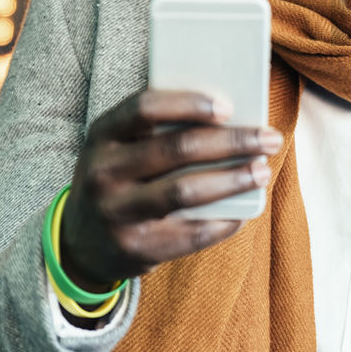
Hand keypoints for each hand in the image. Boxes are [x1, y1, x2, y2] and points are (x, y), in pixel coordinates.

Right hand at [58, 89, 280, 293]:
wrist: (80, 244)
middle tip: (269, 138)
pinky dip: (223, 222)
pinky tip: (244, 212)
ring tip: (262, 171)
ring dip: (233, 179)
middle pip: (178, 148)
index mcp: (102, 135)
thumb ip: (159, 131)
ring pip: (186, 191)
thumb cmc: (121, 180)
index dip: (189, 104)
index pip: (145, 108)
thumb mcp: (121, 148)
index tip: (229, 106)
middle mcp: (103, 172)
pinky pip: (189, 233)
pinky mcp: (134, 247)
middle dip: (232, 141)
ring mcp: (116, 212)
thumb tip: (233, 117)